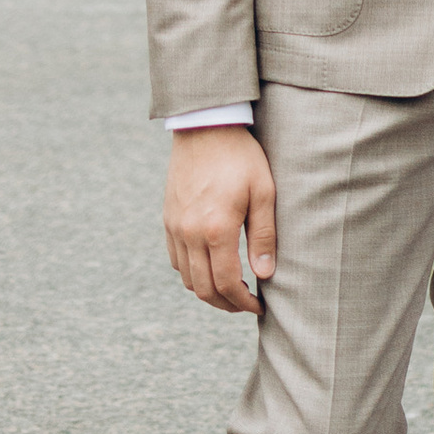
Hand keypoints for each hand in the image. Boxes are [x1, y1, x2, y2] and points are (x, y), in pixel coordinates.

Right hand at [165, 125, 276, 313]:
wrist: (205, 127)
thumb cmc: (240, 157)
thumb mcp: (263, 192)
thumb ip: (263, 236)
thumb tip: (265, 274)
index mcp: (216, 229)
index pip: (227, 283)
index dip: (243, 302)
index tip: (259, 306)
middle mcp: (190, 233)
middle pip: (204, 289)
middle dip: (227, 304)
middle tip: (246, 304)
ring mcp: (175, 228)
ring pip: (187, 279)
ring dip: (208, 292)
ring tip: (231, 289)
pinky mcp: (168, 219)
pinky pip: (176, 260)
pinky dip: (192, 274)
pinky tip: (211, 267)